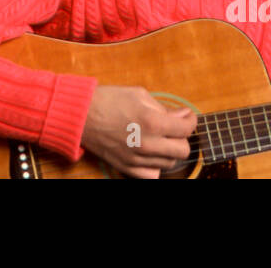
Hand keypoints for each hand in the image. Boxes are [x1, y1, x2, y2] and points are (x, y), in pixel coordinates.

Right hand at [81, 85, 196, 178]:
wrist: (80, 115)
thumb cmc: (108, 100)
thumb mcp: (139, 94)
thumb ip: (163, 107)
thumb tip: (183, 115)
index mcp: (152, 121)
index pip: (186, 129)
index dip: (190, 120)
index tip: (186, 116)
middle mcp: (147, 143)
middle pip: (182, 150)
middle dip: (182, 137)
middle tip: (174, 128)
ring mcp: (137, 158)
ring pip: (169, 163)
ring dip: (169, 151)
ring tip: (159, 138)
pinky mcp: (127, 167)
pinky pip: (153, 175)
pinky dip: (156, 166)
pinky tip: (151, 154)